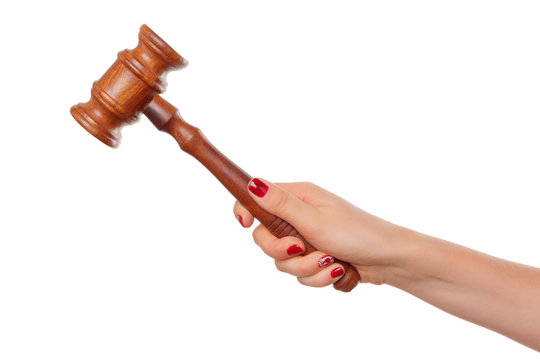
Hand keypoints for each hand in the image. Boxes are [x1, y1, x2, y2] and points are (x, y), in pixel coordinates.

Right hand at [233, 179, 404, 286]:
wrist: (389, 260)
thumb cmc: (356, 233)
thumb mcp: (314, 219)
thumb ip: (280, 204)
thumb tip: (251, 183)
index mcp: (299, 198)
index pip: (258, 200)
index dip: (245, 212)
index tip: (244, 225)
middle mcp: (299, 216)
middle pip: (266, 238)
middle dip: (284, 252)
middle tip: (302, 249)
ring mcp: (307, 238)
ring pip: (284, 261)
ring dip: (308, 268)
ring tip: (331, 261)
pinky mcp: (316, 258)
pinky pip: (302, 274)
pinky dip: (319, 277)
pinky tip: (339, 270)